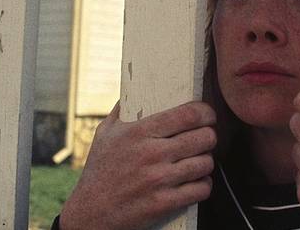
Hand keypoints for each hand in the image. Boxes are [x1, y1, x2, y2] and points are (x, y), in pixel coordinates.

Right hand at [59, 101, 216, 229]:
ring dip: (206, 162)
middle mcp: (151, 154)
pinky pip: (202, 189)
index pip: (189, 114)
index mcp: (139, 132)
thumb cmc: (99, 170)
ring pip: (206, 163)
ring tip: (198, 161)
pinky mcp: (163, 203)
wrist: (90, 213)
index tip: (207, 116)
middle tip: (204, 139)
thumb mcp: (105, 133)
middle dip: (209, 137)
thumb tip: (135, 86)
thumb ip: (122, 109)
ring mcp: (158, 180)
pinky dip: (203, 185)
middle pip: (204, 137)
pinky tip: (195, 182)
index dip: (206, 113)